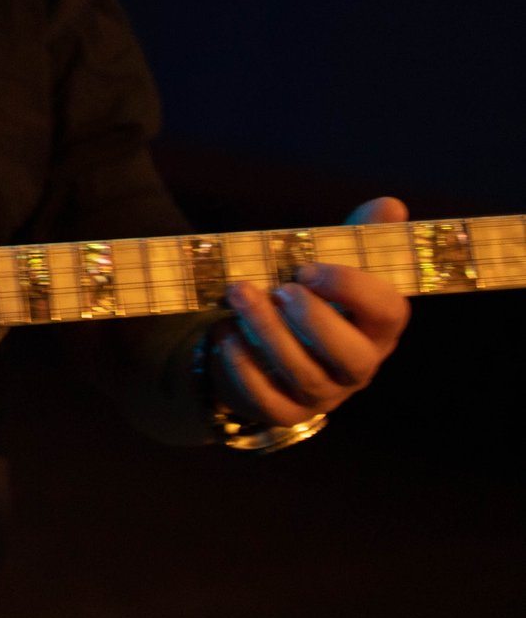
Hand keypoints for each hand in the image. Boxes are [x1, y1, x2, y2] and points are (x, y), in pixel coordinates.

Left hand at [216, 196, 410, 426]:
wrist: (256, 345)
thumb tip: (391, 205)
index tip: (309, 268)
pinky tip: (226, 336)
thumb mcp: (327, 265)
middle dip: (313, 319)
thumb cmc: (304, 300)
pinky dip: (244, 367)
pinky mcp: (284, 412)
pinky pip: (268, 400)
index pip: (388, 313)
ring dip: (268, 332)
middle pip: (352, 356)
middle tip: (279, 288)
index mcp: (376, 327)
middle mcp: (357, 366)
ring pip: (305, 375)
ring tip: (238, 295)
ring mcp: (323, 394)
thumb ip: (355, 238)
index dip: (353, 290)